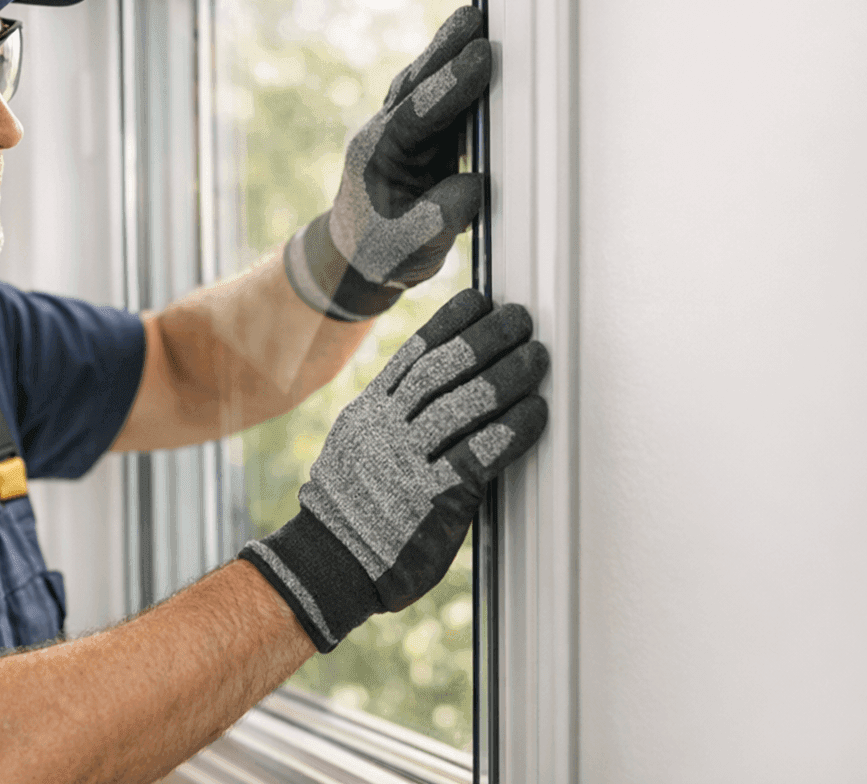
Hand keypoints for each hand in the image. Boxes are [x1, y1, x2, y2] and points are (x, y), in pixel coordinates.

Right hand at [241, 288, 547, 651]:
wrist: (330, 565)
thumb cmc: (351, 512)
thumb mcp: (356, 450)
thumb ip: (389, 421)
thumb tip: (431, 393)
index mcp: (368, 414)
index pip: (413, 354)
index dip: (449, 322)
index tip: (479, 301)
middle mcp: (385, 430)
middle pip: (442, 369)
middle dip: (486, 338)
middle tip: (520, 319)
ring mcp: (407, 462)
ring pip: (462, 404)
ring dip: (506, 376)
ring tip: (536, 356)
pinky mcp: (432, 498)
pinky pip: (479, 454)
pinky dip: (512, 431)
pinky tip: (535, 413)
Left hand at [284, 6, 490, 320]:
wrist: (359, 256)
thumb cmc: (380, 254)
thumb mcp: (406, 249)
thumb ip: (436, 219)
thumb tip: (475, 184)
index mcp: (376, 156)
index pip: (413, 115)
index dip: (447, 87)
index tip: (478, 59)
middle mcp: (387, 134)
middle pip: (415, 84)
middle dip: (445, 50)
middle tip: (474, 17)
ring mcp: (403, 130)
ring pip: (426, 83)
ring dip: (450, 52)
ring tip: (477, 18)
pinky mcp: (423, 134)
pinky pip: (441, 97)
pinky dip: (458, 74)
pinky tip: (479, 48)